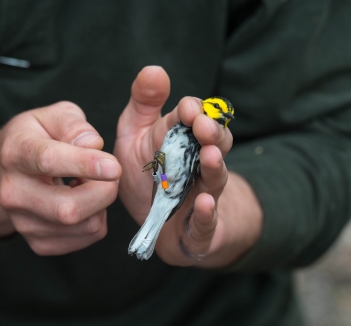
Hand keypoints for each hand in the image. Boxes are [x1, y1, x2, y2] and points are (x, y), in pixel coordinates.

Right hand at [0, 101, 120, 254]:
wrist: (0, 173)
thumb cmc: (33, 139)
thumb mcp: (50, 116)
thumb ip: (73, 124)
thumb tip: (93, 144)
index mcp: (15, 153)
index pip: (49, 161)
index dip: (84, 164)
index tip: (114, 167)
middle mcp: (13, 193)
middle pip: (69, 209)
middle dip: (104, 191)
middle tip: (111, 173)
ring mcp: (23, 223)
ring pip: (84, 226)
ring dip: (102, 205)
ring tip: (91, 184)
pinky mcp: (38, 243)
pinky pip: (87, 238)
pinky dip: (97, 219)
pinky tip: (83, 201)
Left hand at [114, 67, 261, 267]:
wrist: (158, 224)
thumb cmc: (147, 176)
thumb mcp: (136, 136)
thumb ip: (144, 105)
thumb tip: (154, 70)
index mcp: (183, 141)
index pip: (195, 119)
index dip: (192, 112)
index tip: (186, 109)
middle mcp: (198, 166)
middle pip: (214, 145)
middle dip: (211, 134)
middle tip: (203, 125)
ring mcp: (202, 197)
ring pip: (215, 180)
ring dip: (214, 167)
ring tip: (210, 155)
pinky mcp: (199, 229)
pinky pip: (206, 222)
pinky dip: (206, 214)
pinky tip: (203, 203)